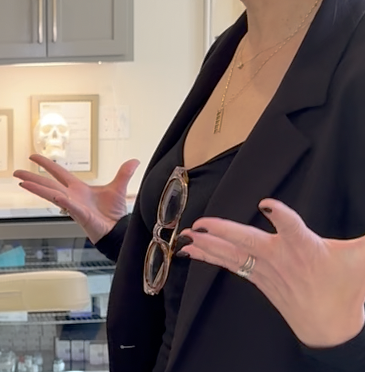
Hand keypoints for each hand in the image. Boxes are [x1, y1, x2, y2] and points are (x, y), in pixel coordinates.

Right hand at [14, 156, 139, 242]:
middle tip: (16, 171)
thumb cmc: (114, 214)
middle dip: (32, 177)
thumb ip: (124, 173)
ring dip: (36, 187)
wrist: (118, 230)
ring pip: (50, 193)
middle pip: (47, 183)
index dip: (46, 164)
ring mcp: (72, 204)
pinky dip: (57, 198)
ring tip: (21, 182)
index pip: (58, 173)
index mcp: (77, 188)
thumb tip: (134, 161)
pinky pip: (65, 203)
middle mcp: (71, 196)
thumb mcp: (118, 188)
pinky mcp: (78, 213)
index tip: (33, 157)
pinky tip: (46, 193)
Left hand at [179, 199, 364, 347]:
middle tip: (202, 223)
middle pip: (248, 240)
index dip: (283, 217)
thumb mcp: (361, 258)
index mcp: (305, 248)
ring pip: (231, 253)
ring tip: (184, 235)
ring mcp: (265, 269)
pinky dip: (208, 256)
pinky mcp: (256, 278)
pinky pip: (228, 264)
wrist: (331, 326)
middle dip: (224, 231)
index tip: (270, 206)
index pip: (294, 228)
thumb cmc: (344, 286)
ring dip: (206, 243)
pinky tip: (189, 250)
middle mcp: (280, 257)